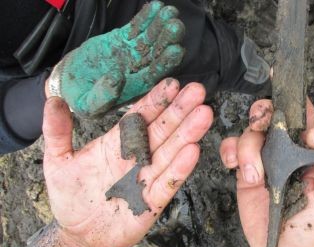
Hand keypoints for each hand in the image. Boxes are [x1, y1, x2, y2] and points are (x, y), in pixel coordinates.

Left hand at [43, 79, 212, 246]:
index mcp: (117, 144)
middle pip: (162, 130)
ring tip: (204, 115)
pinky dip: (180, 169)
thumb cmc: (70, 197)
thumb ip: (57, 131)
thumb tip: (53, 99)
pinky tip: (193, 151)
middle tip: (198, 91)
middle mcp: (137, 158)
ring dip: (187, 134)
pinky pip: (168, 184)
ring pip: (170, 153)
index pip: (140, 117)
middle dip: (179, 111)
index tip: (172, 84)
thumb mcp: (57, 161)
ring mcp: (146, 179)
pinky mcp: (152, 202)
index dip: (155, 101)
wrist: (79, 234)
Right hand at [50, 1, 184, 117]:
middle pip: (156, 54)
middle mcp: (138, 70)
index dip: (166, 63)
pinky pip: (136, 28)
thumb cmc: (80, 97)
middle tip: (176, 26)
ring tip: (169, 12)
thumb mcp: (87, 104)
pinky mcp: (123, 40)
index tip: (176, 50)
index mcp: (134, 88)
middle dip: (167, 40)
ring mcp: (132, 53)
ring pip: (149, 38)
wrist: (70, 81)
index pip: (155, 75)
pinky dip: (145, 17)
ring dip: (160, 25)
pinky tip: (155, 7)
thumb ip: (102, 96)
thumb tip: (116, 79)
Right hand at [220, 99, 313, 246]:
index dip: (295, 98)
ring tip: (255, 176)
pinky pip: (232, 150)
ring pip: (249, 132)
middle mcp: (286, 152)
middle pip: (271, 116)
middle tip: (261, 123)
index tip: (282, 77)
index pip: (304, 118)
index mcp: (310, 153)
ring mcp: (265, 161)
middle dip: (263, 113)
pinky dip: (231, 153)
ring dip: (248, 148)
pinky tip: (237, 169)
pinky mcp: (245, 173)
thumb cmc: (313, 229)